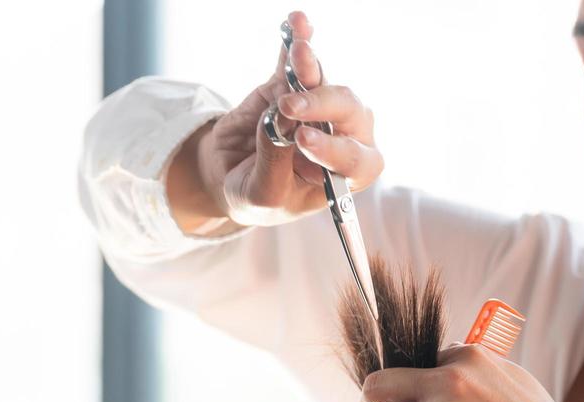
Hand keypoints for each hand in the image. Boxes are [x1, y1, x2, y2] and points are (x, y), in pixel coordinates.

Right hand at [165, 10, 384, 233]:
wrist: (228, 175)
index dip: (335, 148)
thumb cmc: (258, 197)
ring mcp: (317, 107)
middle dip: (321, 104)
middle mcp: (341, 136)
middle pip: (347, 113)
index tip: (304, 139)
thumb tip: (280, 120)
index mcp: (345, 174)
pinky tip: (297, 23)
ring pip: (322, 81)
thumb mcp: (264, 195)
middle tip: (289, 106)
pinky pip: (297, 61)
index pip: (356, 159)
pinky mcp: (290, 85)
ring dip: (312, 65)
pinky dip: (297, 41)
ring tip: (300, 52)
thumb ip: (275, 163)